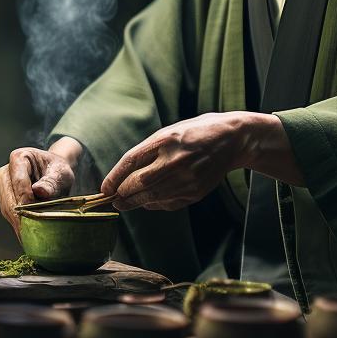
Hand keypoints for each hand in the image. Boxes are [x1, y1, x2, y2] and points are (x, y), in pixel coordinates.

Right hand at [0, 138, 80, 236]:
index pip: (19, 182)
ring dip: (18, 223)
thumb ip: (51, 182)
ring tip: (30, 238)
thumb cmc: (58, 170)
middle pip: (8, 197)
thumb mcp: (61, 173)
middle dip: (19, 216)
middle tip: (30, 234)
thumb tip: (39, 191)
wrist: (54, 173)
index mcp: (19, 158)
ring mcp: (3, 187)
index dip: (26, 199)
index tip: (35, 215)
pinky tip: (27, 236)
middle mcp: (5, 172)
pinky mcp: (5, 201)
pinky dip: (18, 225)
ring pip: (6, 209)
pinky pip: (9, 215)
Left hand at [100, 112, 303, 211]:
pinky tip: (149, 202)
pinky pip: (168, 203)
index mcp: (164, 140)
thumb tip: (124, 177)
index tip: (104, 189)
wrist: (232, 139)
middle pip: (138, 184)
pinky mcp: (195, 191)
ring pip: (151, 198)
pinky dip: (155, 204)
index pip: (131, 162)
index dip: (114, 178)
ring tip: (125, 204)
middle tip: (113, 201)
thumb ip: (148, 152)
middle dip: (122, 195)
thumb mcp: (168, 133)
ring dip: (135, 203)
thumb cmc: (194, 133)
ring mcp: (186, 178)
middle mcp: (174, 159)